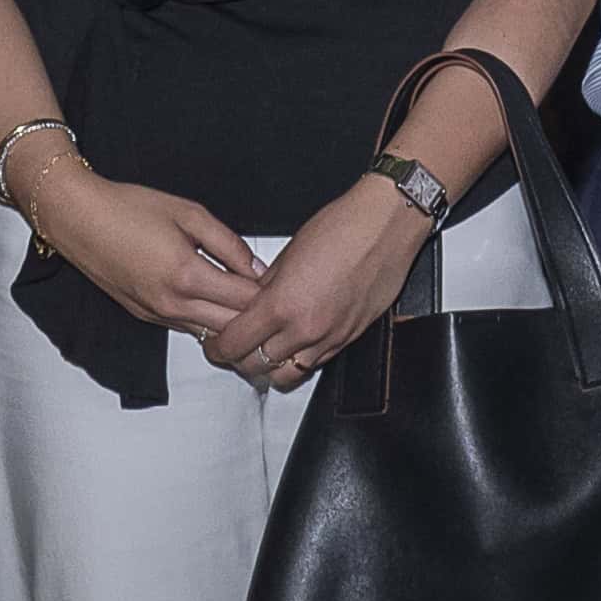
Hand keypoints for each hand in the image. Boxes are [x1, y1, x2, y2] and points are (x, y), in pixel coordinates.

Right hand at [25, 163, 263, 336]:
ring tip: (253, 307)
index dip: (270, 296)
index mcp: (187, 276)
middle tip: (277, 301)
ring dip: (233, 324)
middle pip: (232, 327)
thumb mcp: (189, 213)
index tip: (287, 285)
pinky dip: (209, 322)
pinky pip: (189, 328)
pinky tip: (220, 306)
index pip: (244, 301)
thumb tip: (258, 269)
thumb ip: (229, 244)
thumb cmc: (129, 207)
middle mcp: (172, 304)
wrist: (77, 218)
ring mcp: (157, 315)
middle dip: (257, 317)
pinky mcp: (146, 316)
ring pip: (210, 335)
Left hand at [206, 179, 431, 389]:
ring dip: (271, 367)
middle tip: (234, 349)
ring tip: (265, 352)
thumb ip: (265, 286)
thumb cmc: (342, 228)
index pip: (234, 344)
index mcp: (282, 305)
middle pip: (256, 367)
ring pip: (287, 375)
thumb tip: (252, 301)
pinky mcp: (350, 338)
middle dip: (239, 360)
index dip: (217, 348)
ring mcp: (330, 337)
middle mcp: (306, 328)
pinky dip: (300, 360)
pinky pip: (316, 364)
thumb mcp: (287, 254)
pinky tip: (296, 345)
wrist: (386, 225)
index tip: (214, 343)